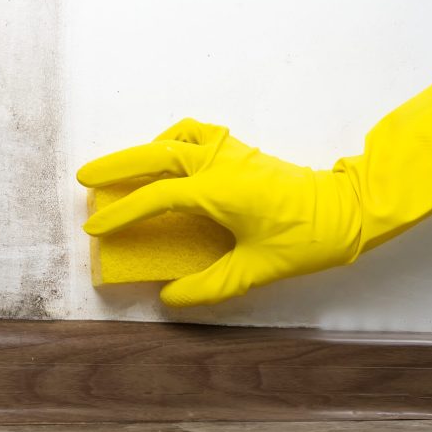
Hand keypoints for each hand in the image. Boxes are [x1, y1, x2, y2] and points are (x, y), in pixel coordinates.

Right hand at [77, 118, 361, 306]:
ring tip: (124, 169)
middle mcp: (220, 165)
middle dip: (117, 165)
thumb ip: (209, 286)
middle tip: (85, 178)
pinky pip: (201, 133)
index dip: (121, 214)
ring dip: (145, 149)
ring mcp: (233, 153)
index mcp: (218, 191)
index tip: (94, 227)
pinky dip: (178, 138)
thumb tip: (170, 298)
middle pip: (156, 154)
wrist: (346, 212)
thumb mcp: (255, 271)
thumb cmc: (305, 240)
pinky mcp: (243, 152)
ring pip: (177, 138)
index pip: (156, 198)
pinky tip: (170, 157)